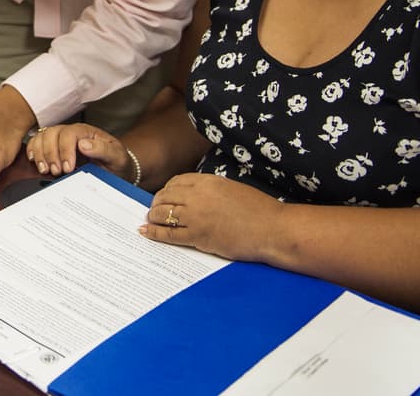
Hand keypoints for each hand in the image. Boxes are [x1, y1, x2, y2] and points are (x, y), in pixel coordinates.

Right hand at [26, 124, 132, 178]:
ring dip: (40, 154)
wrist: (116, 171)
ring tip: (45, 170)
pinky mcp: (53, 149)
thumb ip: (103, 150)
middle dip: (51, 153)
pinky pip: (37, 143)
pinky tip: (35, 162)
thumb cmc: (116, 162)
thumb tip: (83, 145)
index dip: (65, 150)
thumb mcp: (116, 157)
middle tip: (56, 172)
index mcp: (86, 132)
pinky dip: (33, 151)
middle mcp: (71, 133)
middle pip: (52, 134)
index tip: (67, 167)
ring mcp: (60, 140)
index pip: (70, 134)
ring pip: (42, 137)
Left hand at [141, 173, 283, 261]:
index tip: (165, 196)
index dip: (168, 190)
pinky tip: (146, 232)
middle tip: (154, 209)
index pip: (177, 182)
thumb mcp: (233, 189)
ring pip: (163, 213)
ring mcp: (196, 216)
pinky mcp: (198, 236)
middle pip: (166, 196)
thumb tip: (196, 197)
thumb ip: (212, 190)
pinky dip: (154, 233)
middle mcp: (198, 196)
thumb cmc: (260, 210)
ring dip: (153, 217)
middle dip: (157, 203)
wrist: (273, 229)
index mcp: (208, 181)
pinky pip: (168, 234)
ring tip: (150, 220)